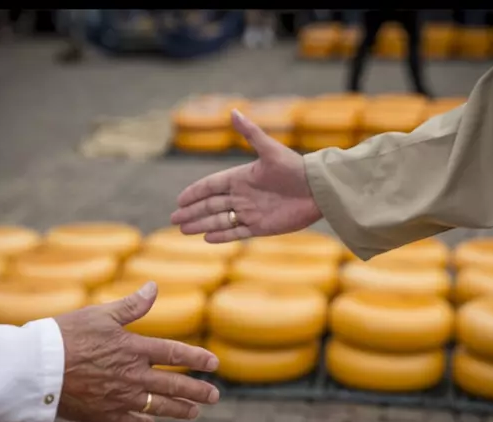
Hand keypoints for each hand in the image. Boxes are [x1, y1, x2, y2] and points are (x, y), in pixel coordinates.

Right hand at [54, 281, 219, 421]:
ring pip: (158, 407)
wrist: (36, 368)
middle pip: (174, 385)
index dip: (197, 357)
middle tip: (214, 396)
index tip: (214, 363)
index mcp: (133, 349)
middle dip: (197, 391)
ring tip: (194, 412)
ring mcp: (119, 398)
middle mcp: (132, 376)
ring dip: (179, 410)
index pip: (175, 353)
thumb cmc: (66, 335)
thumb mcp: (101, 314)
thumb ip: (131, 305)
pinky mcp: (102, 414)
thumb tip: (153, 287)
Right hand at [170, 110, 322, 242]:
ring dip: (201, 224)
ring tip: (183, 230)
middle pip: (211, 204)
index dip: (195, 192)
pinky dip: (222, 235)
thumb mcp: (270, 150)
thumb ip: (250, 133)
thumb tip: (233, 111)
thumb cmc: (295, 168)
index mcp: (242, 177)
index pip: (211, 185)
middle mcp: (243, 195)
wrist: (318, 190)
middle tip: (174, 219)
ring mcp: (251, 212)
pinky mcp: (261, 227)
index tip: (179, 199)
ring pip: (220, 220)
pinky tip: (207, 238)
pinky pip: (237, 232)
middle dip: (192, 211)